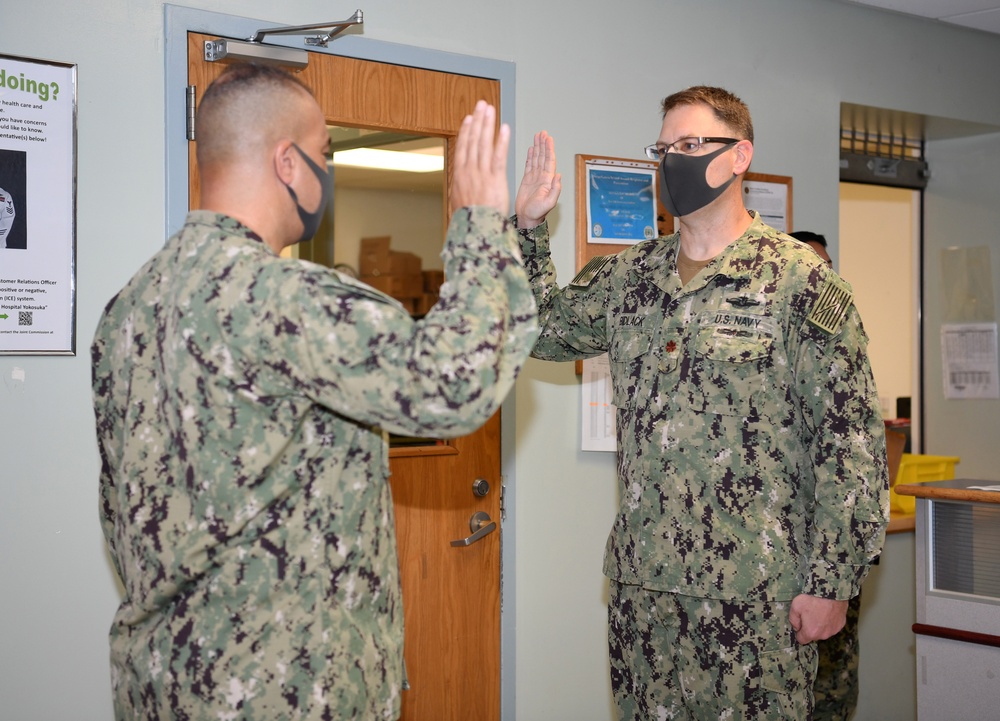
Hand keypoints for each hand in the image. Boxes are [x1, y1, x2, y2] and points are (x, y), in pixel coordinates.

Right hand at [449, 100, 510, 215]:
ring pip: (484, 143)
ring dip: (487, 124)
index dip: (466, 131)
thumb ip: (460, 191)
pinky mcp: (495, 178)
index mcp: (459, 176)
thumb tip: (458, 187)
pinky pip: (499, 156)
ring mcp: (482, 173)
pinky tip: (504, 128)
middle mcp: (469, 171)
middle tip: (481, 105)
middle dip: (477, 121)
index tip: (468, 118)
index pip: (463, 148)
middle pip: (473, 140)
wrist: (476, 231)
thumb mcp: (458, 204)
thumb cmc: (468, 221)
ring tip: (491, 109)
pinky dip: (501, 141)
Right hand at [514, 131, 561, 228]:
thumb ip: (555, 189)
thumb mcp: (549, 202)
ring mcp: (534, 178)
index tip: (548, 138)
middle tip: (543, 133)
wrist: (527, 218)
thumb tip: (559, 175)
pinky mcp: (527, 180)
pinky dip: (530, 156)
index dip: (549, 149)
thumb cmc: (538, 213)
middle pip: (543, 156)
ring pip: (537, 159)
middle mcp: (542, 177)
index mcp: (548, 180)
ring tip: (538, 136)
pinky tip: (531, 149)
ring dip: (538, 147)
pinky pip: (529, 165)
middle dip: (543, 144)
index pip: (549, 161)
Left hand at [788, 594, 848, 643]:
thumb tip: (797, 627)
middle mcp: (824, 635)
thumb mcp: (795, 607)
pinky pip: (832, 625)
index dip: (799, 632)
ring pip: (824, 631)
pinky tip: (827, 610)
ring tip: (819, 610)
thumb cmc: (811, 598)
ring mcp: (834, 630)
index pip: (802, 640)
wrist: (831, 590)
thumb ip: (793, 620)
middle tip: (809, 613)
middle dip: (810, 627)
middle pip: (813, 635)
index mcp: (811, 632)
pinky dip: (829, 620)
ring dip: (821, 624)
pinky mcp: (842, 624)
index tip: (799, 623)